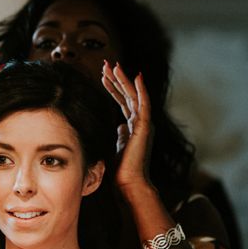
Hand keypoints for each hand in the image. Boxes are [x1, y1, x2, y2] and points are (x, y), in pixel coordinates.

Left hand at [101, 61, 153, 191]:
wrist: (129, 183)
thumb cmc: (122, 170)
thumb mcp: (117, 146)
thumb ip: (120, 134)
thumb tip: (118, 125)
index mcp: (132, 126)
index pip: (122, 101)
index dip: (113, 87)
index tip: (103, 75)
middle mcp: (139, 122)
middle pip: (127, 95)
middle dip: (117, 79)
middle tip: (106, 64)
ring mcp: (143, 124)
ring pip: (134, 96)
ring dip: (124, 80)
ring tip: (113, 66)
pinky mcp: (144, 127)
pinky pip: (144, 104)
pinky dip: (141, 90)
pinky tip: (136, 76)